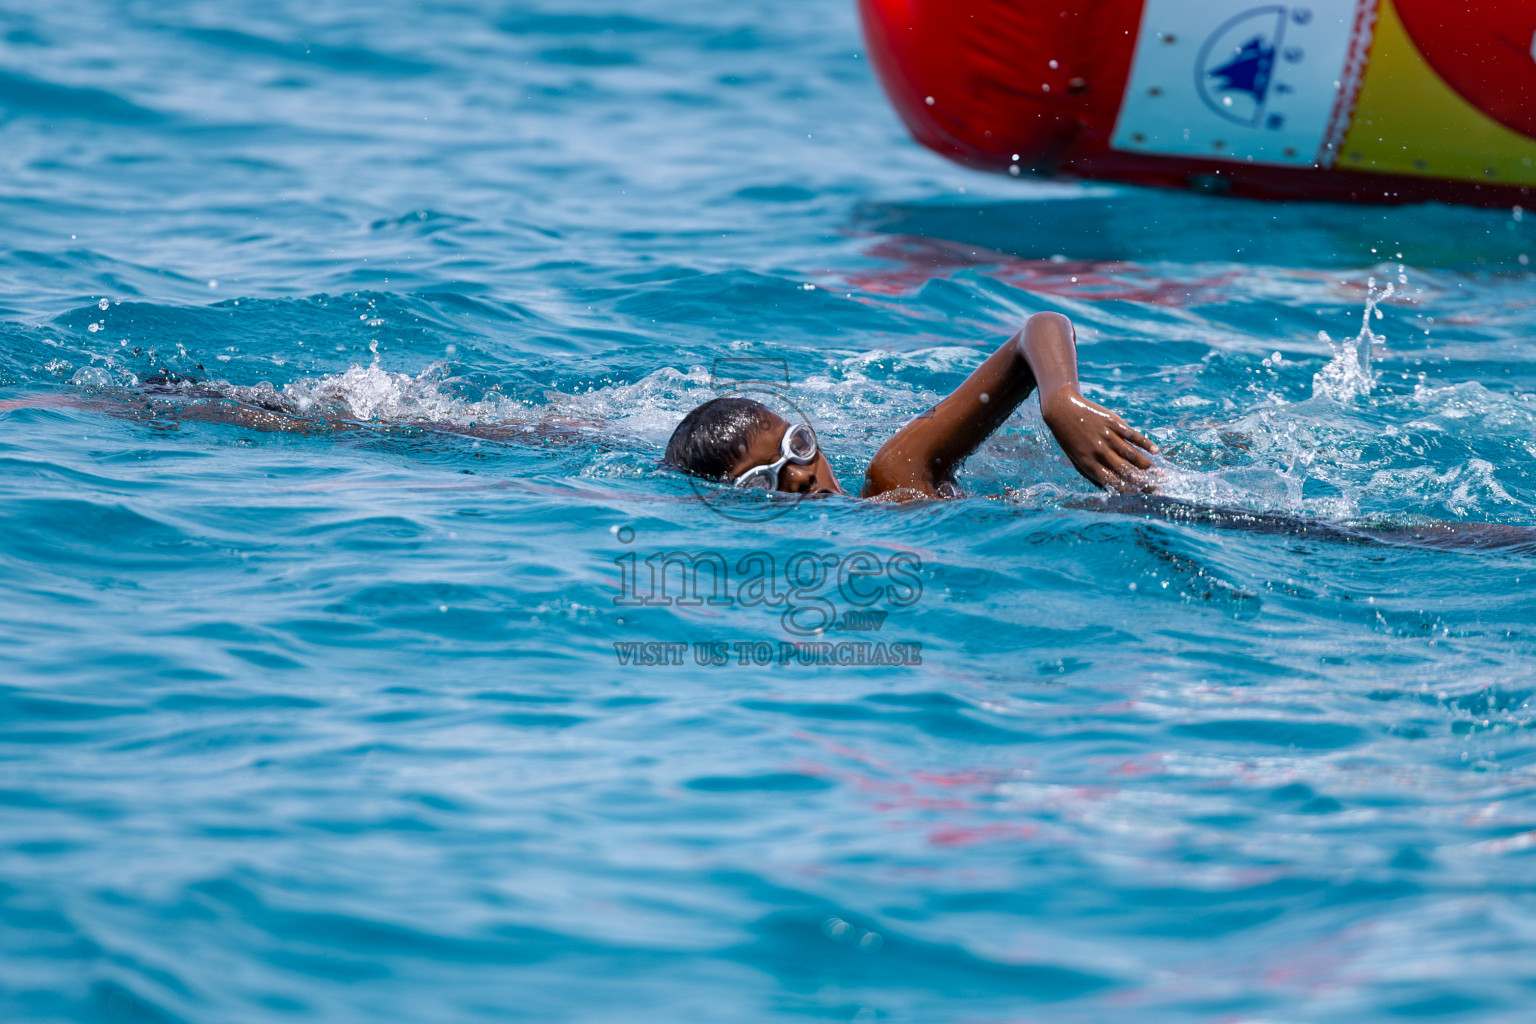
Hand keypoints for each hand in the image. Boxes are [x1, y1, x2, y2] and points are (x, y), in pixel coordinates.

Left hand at [1040, 386, 1158, 491]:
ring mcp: (1108, 436)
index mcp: (1089, 464)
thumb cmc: (1070, 439)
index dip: (1129, 490)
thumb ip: (1094, 471)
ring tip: (1161, 475)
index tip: (1142, 495)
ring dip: (1148, 466)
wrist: (1062, 411)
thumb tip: (1112, 486)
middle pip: (1126, 471)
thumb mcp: (1077, 459)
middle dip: (1144, 482)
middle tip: (1159, 490)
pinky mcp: (1113, 423)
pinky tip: (1156, 451)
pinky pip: (1132, 435)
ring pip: (1132, 455)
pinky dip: (1145, 443)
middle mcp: (1100, 452)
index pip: (1113, 482)